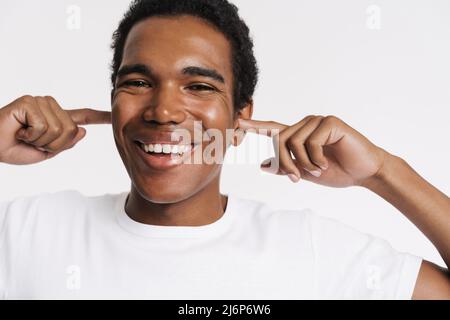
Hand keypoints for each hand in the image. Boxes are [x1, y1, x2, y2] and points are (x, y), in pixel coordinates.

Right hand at [0, 95, 110, 164]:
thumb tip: (83, 131)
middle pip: (71, 131)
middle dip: (53, 145)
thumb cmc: (16, 148)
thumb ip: (65, 143)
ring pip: (59, 130)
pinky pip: (43, 126)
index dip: (99, 117)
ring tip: (24, 136)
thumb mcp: (46, 152)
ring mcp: (40, 102)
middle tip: (32, 141)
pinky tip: (19, 130)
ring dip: (40, 141)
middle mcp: (51, 106)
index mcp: (57, 118)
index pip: (82, 116)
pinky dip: (31, 136)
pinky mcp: (29, 102)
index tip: (115, 116)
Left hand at [238, 115, 387, 186]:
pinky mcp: (329, 122)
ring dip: (303, 162)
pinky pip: (310, 141)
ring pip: (293, 141)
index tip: (237, 123)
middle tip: (298, 177)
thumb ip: (285, 167)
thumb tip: (260, 164)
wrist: (364, 173)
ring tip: (318, 169)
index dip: (255, 127)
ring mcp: (317, 121)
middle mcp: (306, 125)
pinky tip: (326, 162)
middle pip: (279, 140)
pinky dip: (316, 158)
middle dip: (286, 163)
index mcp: (299, 135)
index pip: (273, 129)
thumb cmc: (337, 171)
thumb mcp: (306, 172)